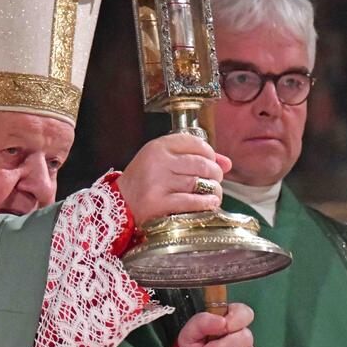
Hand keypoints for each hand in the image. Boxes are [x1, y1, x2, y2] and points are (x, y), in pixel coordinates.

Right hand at [116, 134, 230, 224]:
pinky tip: (210, 204)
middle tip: (216, 180)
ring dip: (213, 190)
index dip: (210, 153)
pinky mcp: (158, 203)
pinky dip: (205, 203)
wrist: (119, 204)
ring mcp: (157, 183)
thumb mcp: (163, 161)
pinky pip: (191, 201)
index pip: (194, 143)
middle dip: (215, 173)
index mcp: (158, 147)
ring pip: (198, 183)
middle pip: (201, 163)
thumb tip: (227, 163)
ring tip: (214, 193)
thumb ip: (194, 157)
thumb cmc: (144, 181)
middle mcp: (158, 162)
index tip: (213, 162)